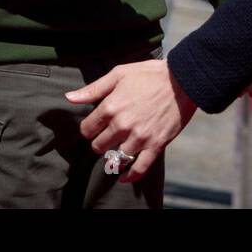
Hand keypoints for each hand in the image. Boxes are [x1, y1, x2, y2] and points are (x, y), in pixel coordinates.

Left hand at [65, 59, 197, 182]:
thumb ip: (93, 89)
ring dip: (114, 157)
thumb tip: (69, 98)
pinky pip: (140, 169)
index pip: (87, 129)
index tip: (96, 126)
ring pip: (116, 158)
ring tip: (117, 151)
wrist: (182, 80)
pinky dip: (130, 176)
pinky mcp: (156, 145)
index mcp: (110, 107)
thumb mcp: (119, 74)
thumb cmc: (149, 74)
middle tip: (107, 137)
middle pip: (98, 146)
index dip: (89, 128)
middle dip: (100, 142)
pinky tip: (124, 177)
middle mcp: (122, 125)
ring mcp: (139, 137)